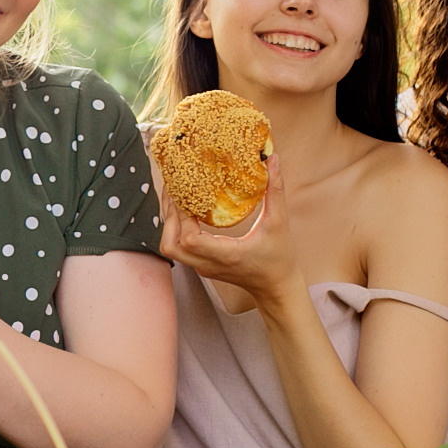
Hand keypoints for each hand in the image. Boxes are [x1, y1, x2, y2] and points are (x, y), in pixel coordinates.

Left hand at [157, 161, 300, 308]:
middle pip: (170, 245)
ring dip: (168, 223)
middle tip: (174, 190)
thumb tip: (273, 159)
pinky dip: (175, 229)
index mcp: (226, 255)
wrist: (276, 288)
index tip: (186, 193)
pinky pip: (178, 248)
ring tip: (175, 198)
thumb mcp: (279, 223)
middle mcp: (209, 264)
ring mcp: (202, 268)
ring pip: (170, 248)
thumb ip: (275, 191)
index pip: (190, 240)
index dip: (182, 216)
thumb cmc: (279, 258)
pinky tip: (184, 210)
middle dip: (168, 217)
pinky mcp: (201, 266)